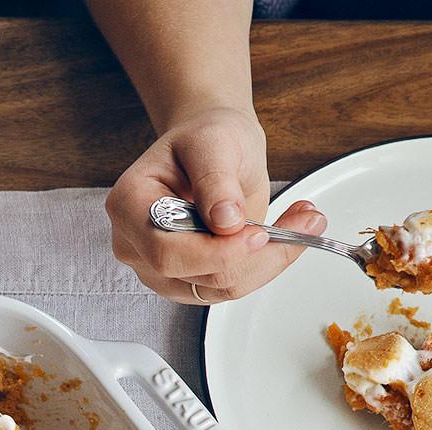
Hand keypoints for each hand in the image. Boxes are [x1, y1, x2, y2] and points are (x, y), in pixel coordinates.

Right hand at [104, 105, 326, 304]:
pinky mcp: (188, 280)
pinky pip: (230, 288)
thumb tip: (226, 222)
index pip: (166, 251)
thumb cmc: (205, 138)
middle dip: (250, 257)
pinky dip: (264, 265)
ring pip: (218, 289)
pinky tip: (284, 236)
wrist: (212, 149)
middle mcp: (136, 244)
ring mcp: (158, 268)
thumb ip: (216, 180)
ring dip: (267, 261)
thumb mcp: (214, 142)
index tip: (258, 233)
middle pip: (193, 276)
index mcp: (130, 205)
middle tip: (299, 224)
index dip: (216, 251)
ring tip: (302, 221)